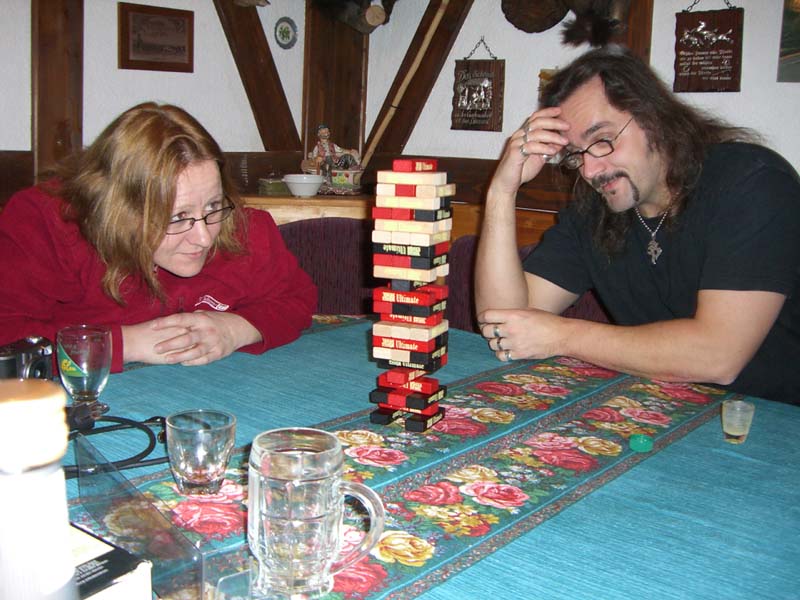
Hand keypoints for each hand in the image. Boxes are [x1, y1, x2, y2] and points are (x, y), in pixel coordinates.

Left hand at [123, 311, 260, 365]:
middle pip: (187, 338)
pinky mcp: (218, 353)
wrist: (238, 328)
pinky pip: (203, 359)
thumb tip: (166, 320)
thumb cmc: (214, 321)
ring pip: (195, 351)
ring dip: (180, 356)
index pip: (181, 319)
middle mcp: (207, 330)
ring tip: (167, 359)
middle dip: (170, 343)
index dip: (166, 322)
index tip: (152, 326)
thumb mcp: (203, 315)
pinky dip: (192, 362)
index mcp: (201, 319)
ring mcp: (213, 343)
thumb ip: (188, 319)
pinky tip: (182, 363)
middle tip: (156, 348)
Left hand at [477, 307, 569, 361]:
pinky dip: (501, 354)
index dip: (482, 318)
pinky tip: (506, 350)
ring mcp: (515, 342)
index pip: (486, 316)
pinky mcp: (520, 354)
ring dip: (495, 342)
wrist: (562, 335)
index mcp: (513, 315)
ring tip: (502, 340)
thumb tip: (497, 316)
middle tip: (492, 331)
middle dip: (487, 331)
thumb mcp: (528, 310)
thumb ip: (512, 314)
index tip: (484, 320)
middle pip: (486, 331)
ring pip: (492, 344)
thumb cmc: (547, 321)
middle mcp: (512, 328)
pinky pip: (501, 356)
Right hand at [489, 107, 569, 196]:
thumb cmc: (521, 171)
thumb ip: (548, 149)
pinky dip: (544, 147)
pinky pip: (531, 146)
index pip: (535, 118)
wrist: (506, 184)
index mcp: (523, 134)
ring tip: (564, 141)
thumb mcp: (539, 158)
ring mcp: (516, 143)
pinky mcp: (514, 153)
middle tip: (567, 126)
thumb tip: (561, 142)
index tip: (560, 111)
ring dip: (553, 136)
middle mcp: (519, 136)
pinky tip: (552, 151)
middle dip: (554, 122)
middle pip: (537, 122)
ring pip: (536, 133)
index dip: (547, 112)